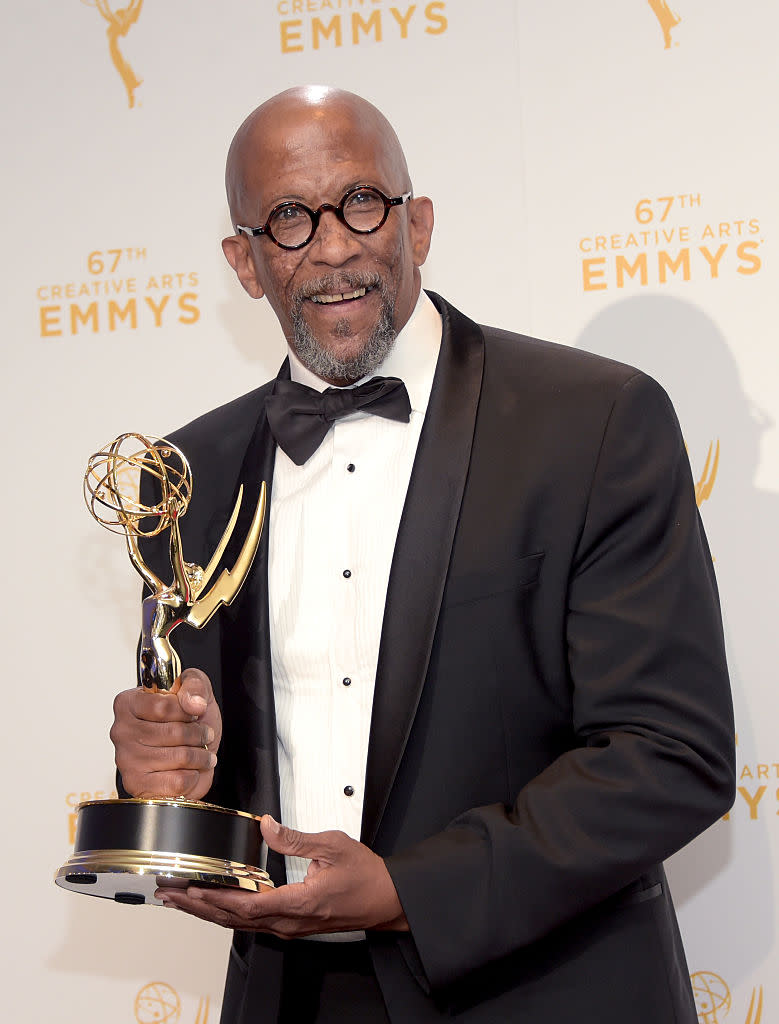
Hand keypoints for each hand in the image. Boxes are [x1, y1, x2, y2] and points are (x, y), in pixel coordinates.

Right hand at [110, 667, 220, 799]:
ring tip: (202, 753)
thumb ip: (195, 685)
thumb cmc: (187, 722)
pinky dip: (192, 776)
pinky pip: (177, 781)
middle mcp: (121, 730)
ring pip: (178, 757)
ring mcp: (126, 760)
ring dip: (200, 756)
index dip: (187, 711)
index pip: (163, 706)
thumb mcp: (196, 691)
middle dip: (198, 734)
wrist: (190, 755)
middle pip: (173, 732)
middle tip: (205, 735)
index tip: (195, 714)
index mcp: (128, 702)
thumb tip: (193, 703)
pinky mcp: (136, 784)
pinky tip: (189, 771)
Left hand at [156, 816, 408, 936]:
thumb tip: (267, 827)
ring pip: (239, 923)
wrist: (386, 899)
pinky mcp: (292, 924)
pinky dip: (228, 913)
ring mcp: (290, 926)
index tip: (188, 887)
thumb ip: (295, 837)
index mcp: (298, 903)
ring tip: (182, 900)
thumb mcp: (333, 846)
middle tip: (169, 894)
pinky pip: (252, 921)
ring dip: (208, 911)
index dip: (213, 897)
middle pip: (233, 919)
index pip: (245, 905)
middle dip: (198, 906)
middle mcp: (289, 922)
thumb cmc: (366, 876)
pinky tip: (216, 904)